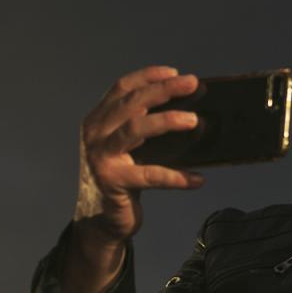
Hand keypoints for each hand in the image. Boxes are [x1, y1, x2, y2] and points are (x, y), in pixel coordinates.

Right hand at [74, 65, 203, 244]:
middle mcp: (95, 134)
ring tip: (194, 121)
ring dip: (167, 121)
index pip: (121, 88)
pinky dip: (176, 176)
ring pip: (135, 128)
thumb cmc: (121, 178)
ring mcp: (101, 157)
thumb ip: (143, 128)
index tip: (175, 72)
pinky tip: (197, 179)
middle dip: (163, 90)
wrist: (99, 220)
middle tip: (192, 84)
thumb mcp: (125, 148)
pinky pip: (150, 174)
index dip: (147, 77)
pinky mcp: (113, 181)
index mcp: (98, 120)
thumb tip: (189, 112)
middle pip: (131, 102)